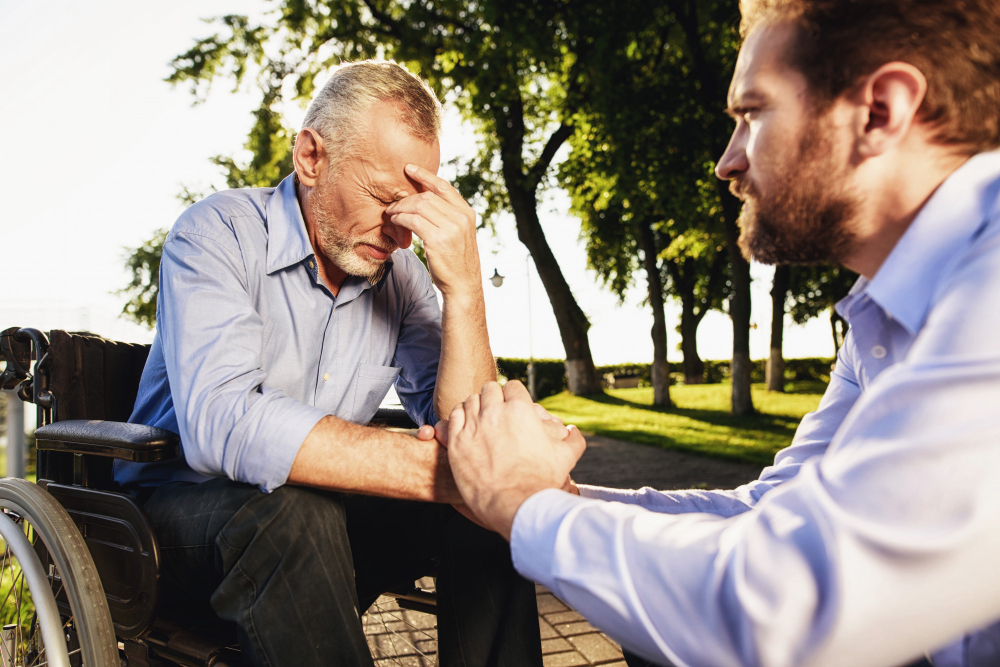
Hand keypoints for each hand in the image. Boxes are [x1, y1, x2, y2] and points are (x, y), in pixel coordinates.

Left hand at [386, 164, 481, 298]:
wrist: (463, 285)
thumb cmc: (457, 261)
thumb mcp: (459, 234)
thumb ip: (448, 217)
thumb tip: (425, 202)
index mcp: (467, 213)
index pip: (444, 187)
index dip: (425, 176)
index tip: (409, 168)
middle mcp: (461, 217)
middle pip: (427, 197)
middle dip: (406, 198)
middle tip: (393, 204)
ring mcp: (450, 228)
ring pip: (418, 207)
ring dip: (401, 208)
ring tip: (391, 213)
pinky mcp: (438, 240)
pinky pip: (413, 221)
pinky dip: (401, 219)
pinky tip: (395, 222)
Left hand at [446, 380, 586, 539]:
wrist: (515, 505)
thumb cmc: (541, 482)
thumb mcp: (566, 458)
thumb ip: (573, 439)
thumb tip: (573, 429)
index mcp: (520, 410)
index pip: (512, 387)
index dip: (513, 395)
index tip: (513, 406)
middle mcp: (495, 412)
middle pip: (490, 390)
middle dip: (494, 398)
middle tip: (497, 412)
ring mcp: (473, 426)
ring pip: (470, 401)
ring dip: (477, 406)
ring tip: (481, 419)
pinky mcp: (457, 442)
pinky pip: (454, 417)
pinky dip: (460, 417)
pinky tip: (467, 427)